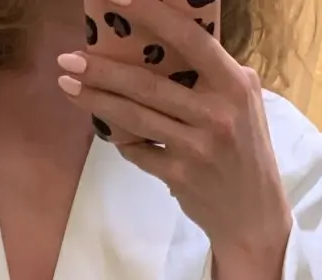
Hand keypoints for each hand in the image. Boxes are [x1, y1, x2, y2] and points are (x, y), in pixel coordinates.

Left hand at [57, 0, 291, 279]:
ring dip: (97, 100)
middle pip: (148, 84)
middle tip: (68, 59)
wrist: (254, 215)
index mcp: (235, 85)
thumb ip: (214, 76)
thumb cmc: (246, 152)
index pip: (191, 39)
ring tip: (68, 86)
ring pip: (135, 117)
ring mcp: (197, 147)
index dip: (154, 15)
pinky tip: (107, 130)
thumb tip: (169, 45)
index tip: (118, 1)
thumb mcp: (244, 105)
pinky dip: (122, 140)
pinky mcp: (181, 175)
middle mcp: (217, 113)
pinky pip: (139, 151)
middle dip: (102, 70)